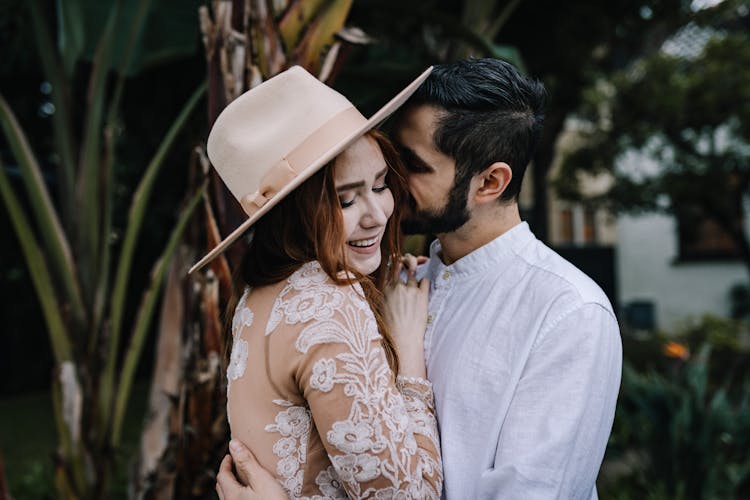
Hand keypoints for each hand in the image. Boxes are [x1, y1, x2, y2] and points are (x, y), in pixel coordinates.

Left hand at [215, 440, 286, 499]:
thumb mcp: (261, 479)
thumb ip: (246, 462)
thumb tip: (233, 444)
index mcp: (231, 495)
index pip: (222, 475)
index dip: (226, 462)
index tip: (231, 454)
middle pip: (222, 486)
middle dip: (226, 472)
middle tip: (235, 462)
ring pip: (227, 496)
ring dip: (231, 484)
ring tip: (242, 477)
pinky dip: (237, 493)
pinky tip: (249, 493)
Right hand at [385, 254, 429, 377]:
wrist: (402, 340)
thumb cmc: (390, 329)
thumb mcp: (380, 309)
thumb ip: (385, 295)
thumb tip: (390, 287)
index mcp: (384, 290)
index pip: (390, 266)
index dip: (396, 261)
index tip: (400, 262)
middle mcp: (396, 287)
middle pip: (403, 263)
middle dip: (409, 260)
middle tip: (413, 263)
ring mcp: (409, 290)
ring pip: (414, 273)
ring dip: (417, 273)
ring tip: (419, 279)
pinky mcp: (421, 296)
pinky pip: (425, 280)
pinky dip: (425, 282)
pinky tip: (424, 288)